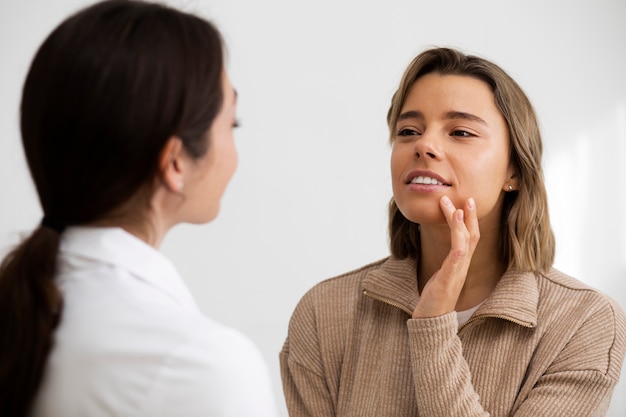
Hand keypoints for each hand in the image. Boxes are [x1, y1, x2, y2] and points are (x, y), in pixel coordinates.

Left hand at [412, 196, 479, 318]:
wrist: (431, 323)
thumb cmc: (434, 300)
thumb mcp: (440, 277)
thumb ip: (445, 264)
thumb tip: (445, 253)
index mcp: (459, 265)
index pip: (469, 239)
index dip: (469, 221)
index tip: (464, 204)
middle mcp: (462, 267)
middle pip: (471, 236)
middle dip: (470, 216)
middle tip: (467, 197)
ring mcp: (457, 273)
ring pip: (464, 243)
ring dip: (460, 223)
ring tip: (456, 206)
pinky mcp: (449, 279)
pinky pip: (457, 256)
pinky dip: (458, 238)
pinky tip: (456, 227)